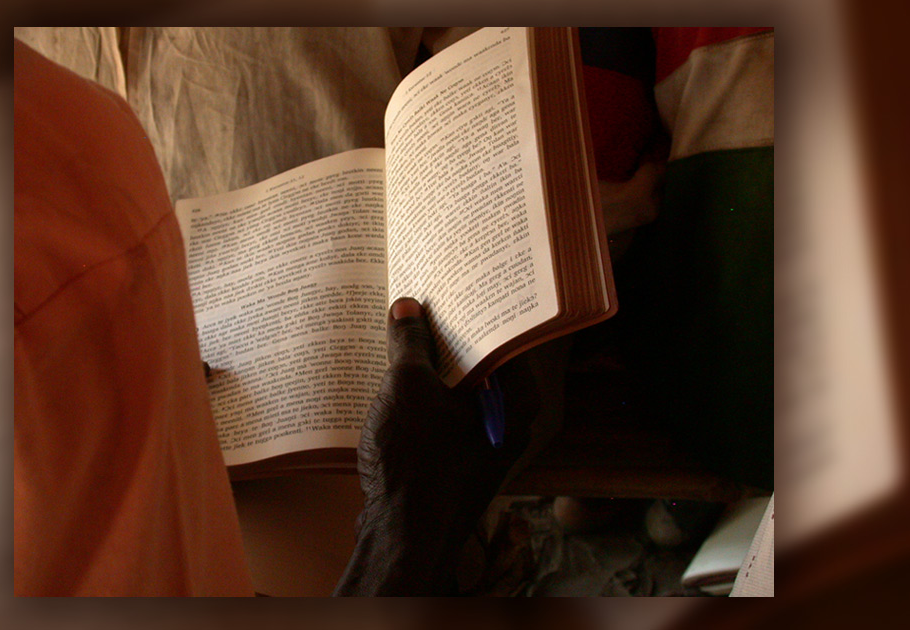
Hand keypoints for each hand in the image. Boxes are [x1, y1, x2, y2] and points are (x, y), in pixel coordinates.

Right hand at [335, 297, 537, 594]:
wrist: (402, 537)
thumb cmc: (416, 463)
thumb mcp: (406, 388)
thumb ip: (409, 344)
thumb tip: (407, 308)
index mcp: (516, 399)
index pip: (504, 336)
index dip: (476, 306)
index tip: (452, 282)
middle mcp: (509, 422)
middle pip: (481, 363)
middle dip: (447, 335)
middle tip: (419, 301)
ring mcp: (484, 445)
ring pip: (459, 392)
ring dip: (430, 367)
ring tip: (400, 334)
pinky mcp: (457, 464)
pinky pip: (443, 418)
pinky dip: (424, 399)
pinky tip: (393, 382)